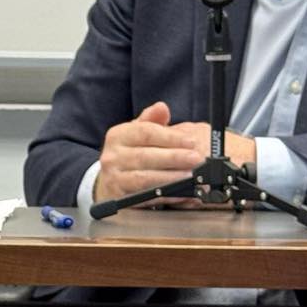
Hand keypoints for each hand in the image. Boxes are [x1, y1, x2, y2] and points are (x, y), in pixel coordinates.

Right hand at [94, 103, 253, 205]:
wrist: (109, 182)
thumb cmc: (129, 154)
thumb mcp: (136, 133)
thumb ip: (151, 121)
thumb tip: (162, 107)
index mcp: (117, 136)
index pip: (145, 133)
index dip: (170, 137)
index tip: (192, 141)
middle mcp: (112, 157)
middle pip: (145, 156)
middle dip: (174, 158)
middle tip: (196, 159)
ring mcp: (113, 178)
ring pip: (144, 179)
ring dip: (170, 178)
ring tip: (191, 176)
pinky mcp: (119, 199)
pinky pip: (145, 198)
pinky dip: (165, 195)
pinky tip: (182, 193)